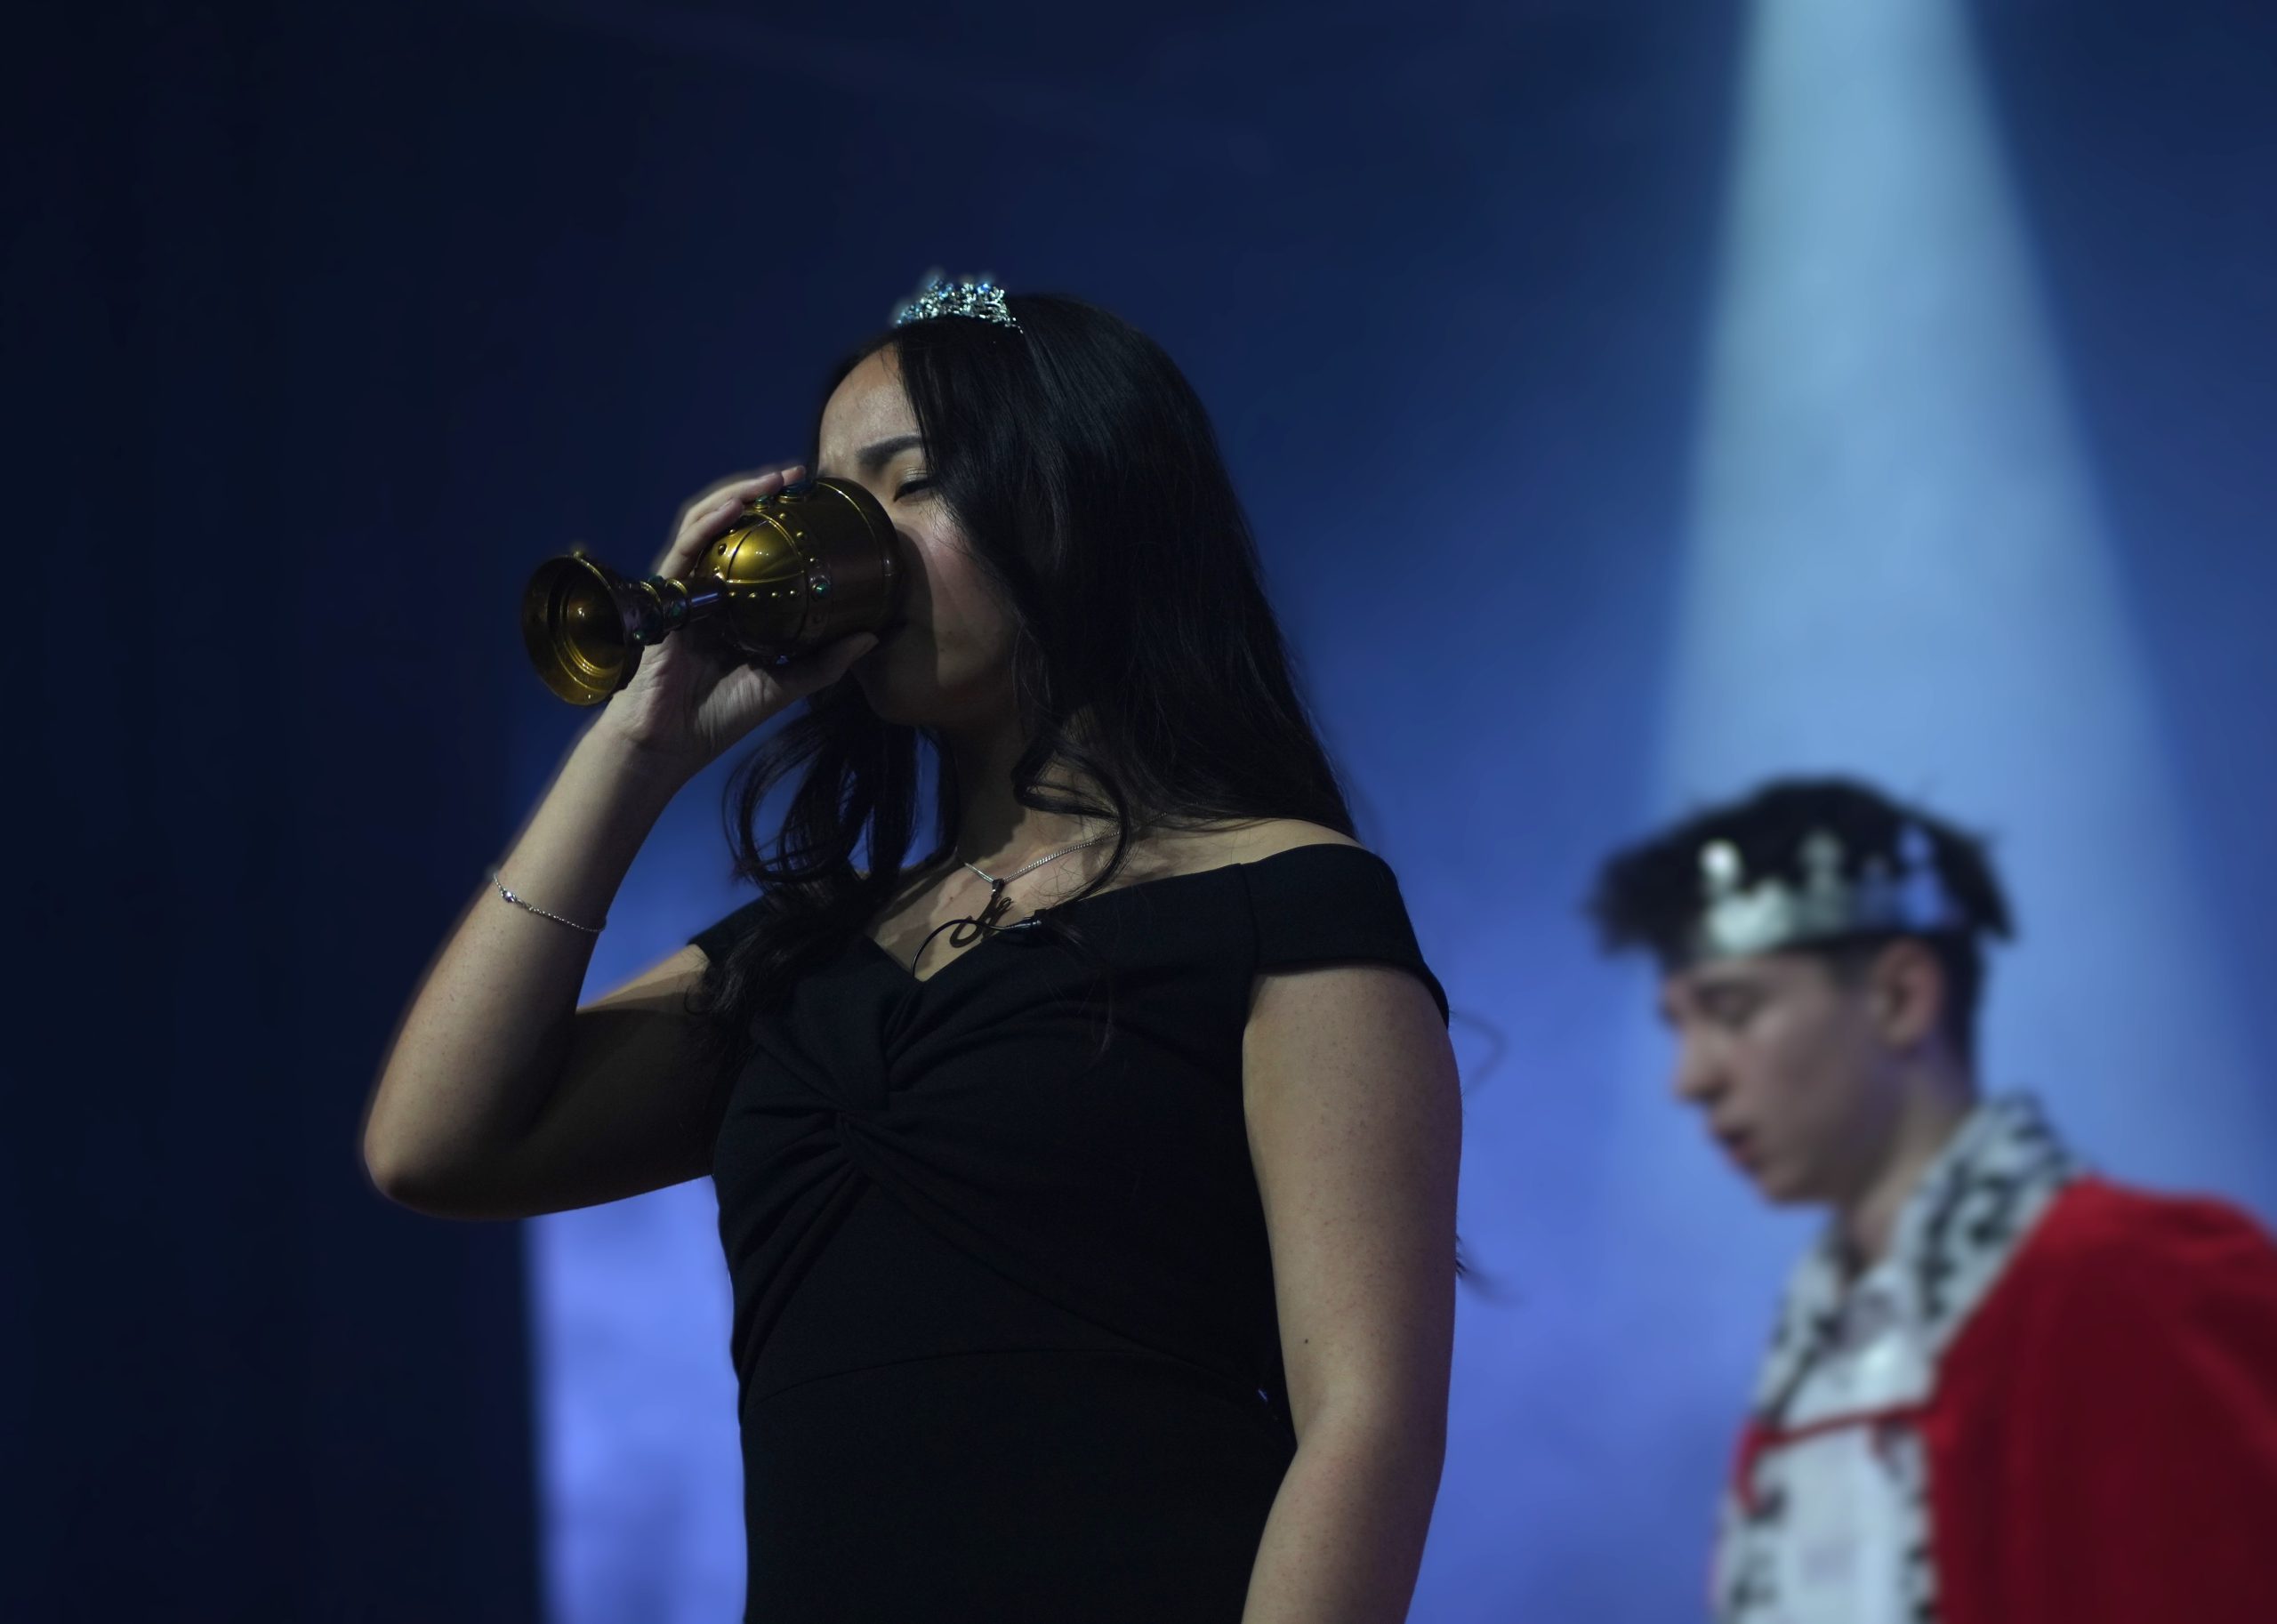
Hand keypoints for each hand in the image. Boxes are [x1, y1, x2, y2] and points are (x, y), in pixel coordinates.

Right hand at [590, 465, 877, 776]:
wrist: (669, 745)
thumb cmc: (718, 717)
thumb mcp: (784, 685)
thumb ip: (824, 662)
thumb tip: (872, 636)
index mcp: (736, 606)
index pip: (759, 551)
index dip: (784, 524)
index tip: (817, 505)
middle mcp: (711, 590)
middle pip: (734, 528)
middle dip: (763, 495)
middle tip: (799, 476)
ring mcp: (686, 589)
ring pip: (707, 525)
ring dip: (738, 495)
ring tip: (772, 479)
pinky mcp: (665, 596)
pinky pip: (686, 548)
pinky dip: (709, 523)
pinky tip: (735, 505)